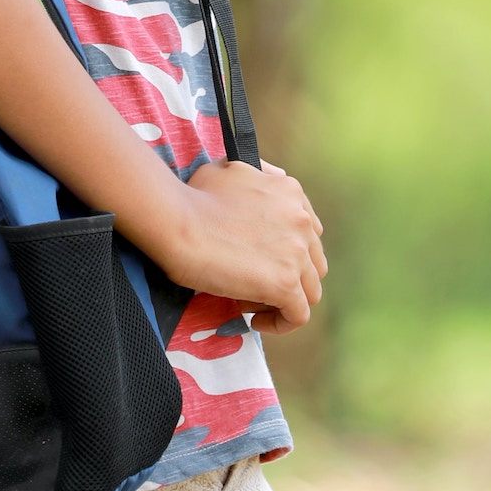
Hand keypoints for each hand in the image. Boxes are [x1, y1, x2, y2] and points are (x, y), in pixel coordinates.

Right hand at [162, 158, 326, 332]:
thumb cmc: (192, 195)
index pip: (308, 232)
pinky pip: (298, 315)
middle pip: (313, 263)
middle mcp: (301, 221)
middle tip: (254, 283)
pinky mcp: (285, 283)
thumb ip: (259, 174)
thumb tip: (272, 179)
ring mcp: (296, 254)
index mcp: (291, 192)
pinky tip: (256, 321)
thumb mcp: (230, 167)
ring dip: (285, 300)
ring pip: (310, 291)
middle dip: (289, 277)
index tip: (262, 260)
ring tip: (252, 302)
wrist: (177, 220)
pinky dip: (281, 323)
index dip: (288, 252)